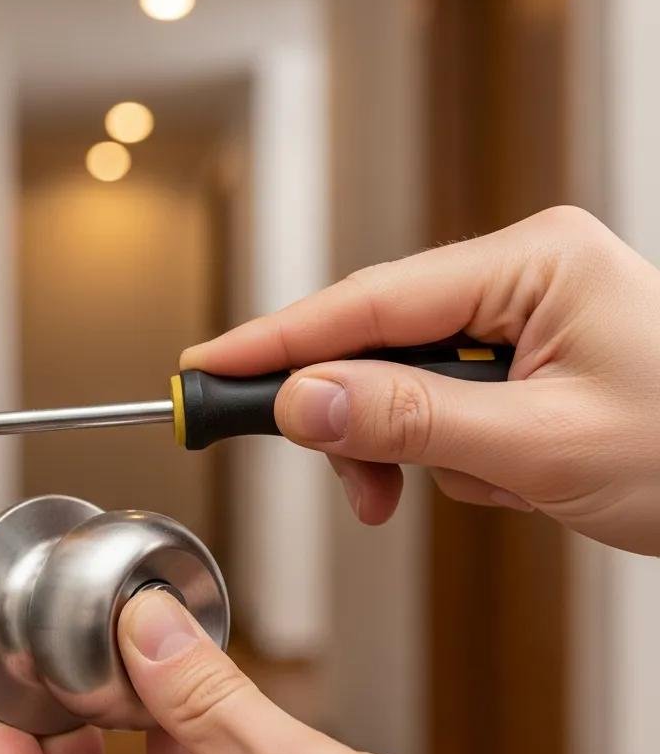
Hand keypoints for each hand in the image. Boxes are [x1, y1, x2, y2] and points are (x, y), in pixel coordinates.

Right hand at [182, 206, 659, 554]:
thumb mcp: (544, 446)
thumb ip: (413, 420)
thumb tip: (304, 400)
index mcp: (531, 263)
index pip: (370, 300)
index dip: (279, 339)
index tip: (209, 366)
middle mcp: (519, 277)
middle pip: (378, 339)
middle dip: (360, 417)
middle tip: (355, 485)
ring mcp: (522, 319)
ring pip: (405, 381)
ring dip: (411, 448)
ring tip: (456, 490)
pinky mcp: (522, 364)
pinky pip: (443, 407)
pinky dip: (447, 456)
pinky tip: (496, 480)